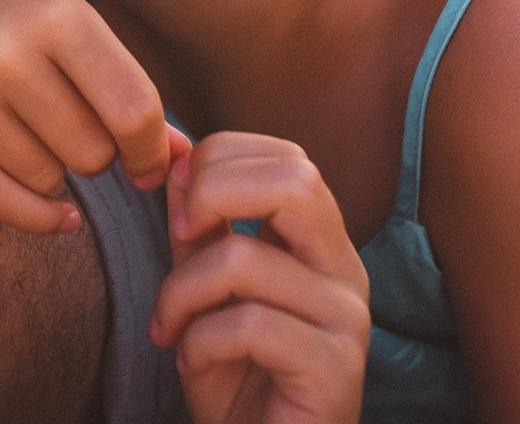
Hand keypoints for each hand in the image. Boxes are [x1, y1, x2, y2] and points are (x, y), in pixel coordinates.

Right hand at [0, 0, 172, 234]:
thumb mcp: (60, 14)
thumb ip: (121, 81)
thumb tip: (184, 160)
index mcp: (52, 12)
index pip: (132, 108)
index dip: (153, 150)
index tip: (151, 163)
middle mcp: (3, 52)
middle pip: (91, 151)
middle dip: (95, 153)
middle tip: (71, 128)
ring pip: (47, 179)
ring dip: (53, 170)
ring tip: (28, 130)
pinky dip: (37, 216)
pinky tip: (56, 213)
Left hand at [157, 132, 368, 423]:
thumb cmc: (233, 375)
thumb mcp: (204, 287)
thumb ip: (196, 221)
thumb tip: (173, 144)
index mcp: (321, 245)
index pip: (287, 158)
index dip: (221, 161)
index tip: (178, 202)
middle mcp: (345, 272)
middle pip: (295, 180)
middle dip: (213, 193)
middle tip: (179, 236)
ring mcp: (347, 320)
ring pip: (245, 259)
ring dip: (181, 291)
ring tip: (171, 328)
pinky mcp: (336, 369)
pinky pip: (248, 326)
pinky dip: (198, 342)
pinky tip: (192, 363)